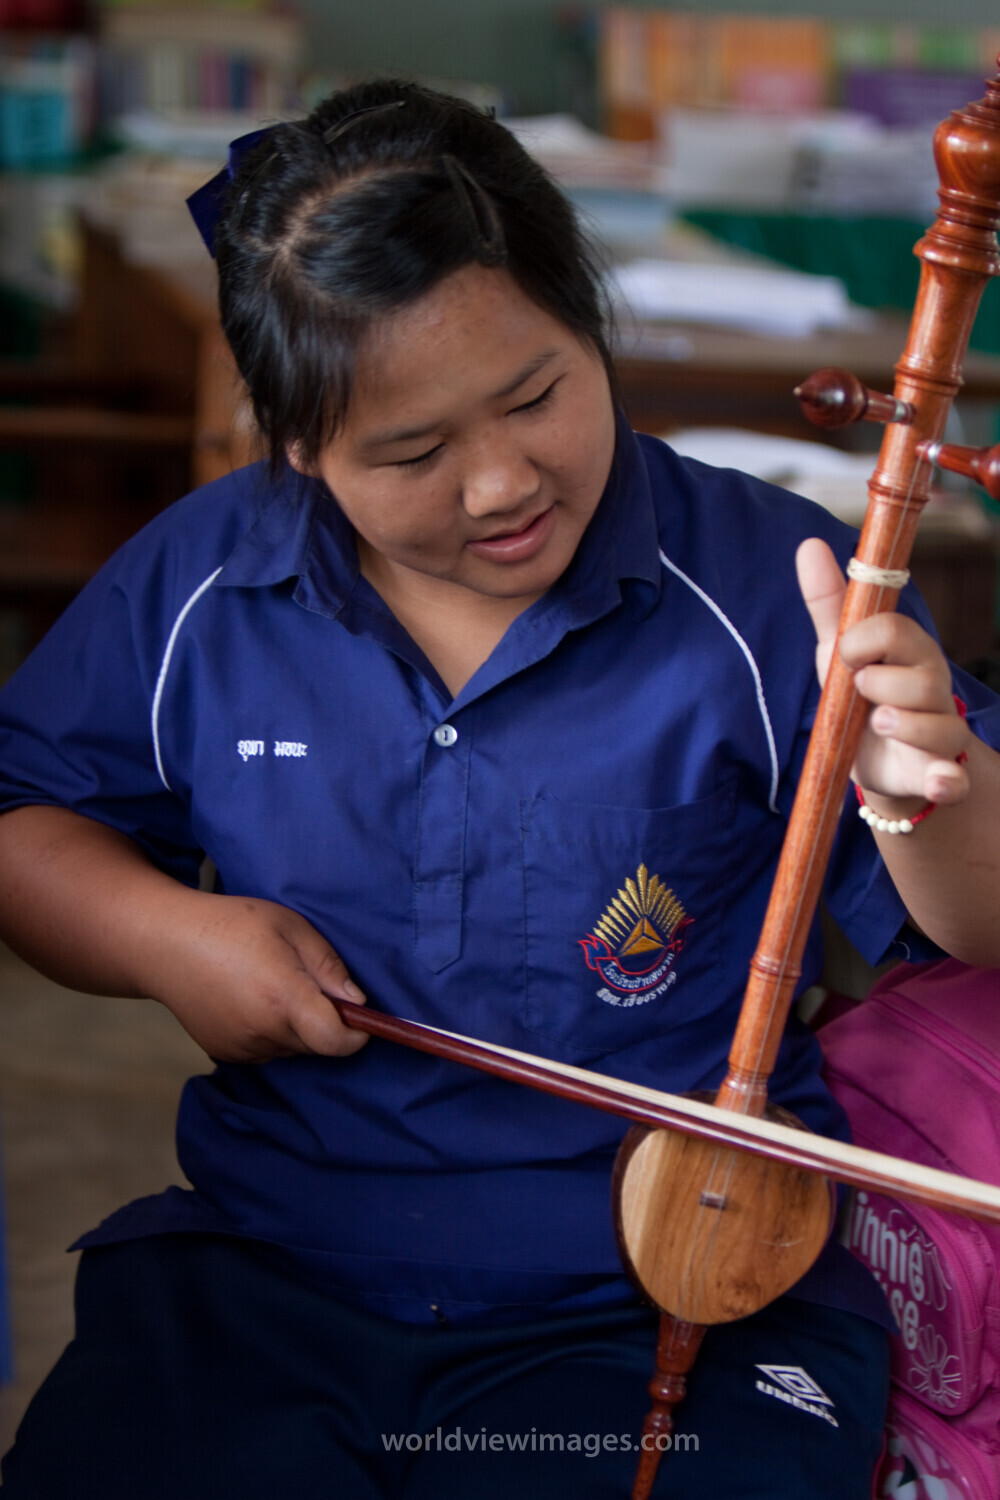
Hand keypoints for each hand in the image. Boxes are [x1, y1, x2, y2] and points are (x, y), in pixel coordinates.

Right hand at [138, 888, 368, 1062]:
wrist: (165, 943)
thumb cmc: (231, 924)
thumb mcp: (290, 926)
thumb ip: (327, 966)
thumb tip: (357, 1001)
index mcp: (282, 997)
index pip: (337, 1041)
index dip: (356, 1033)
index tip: (358, 1015)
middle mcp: (262, 1031)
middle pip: (317, 1046)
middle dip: (326, 1024)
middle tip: (308, 984)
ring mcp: (240, 1047)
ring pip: (292, 1049)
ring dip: (297, 1028)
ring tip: (271, 986)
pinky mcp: (224, 1053)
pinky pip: (266, 1051)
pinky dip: (271, 1033)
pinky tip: (251, 999)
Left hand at [796, 538, 970, 808]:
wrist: (871, 759)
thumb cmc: (860, 695)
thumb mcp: (839, 650)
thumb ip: (829, 602)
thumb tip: (809, 544)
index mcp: (911, 653)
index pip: (895, 631)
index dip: (862, 640)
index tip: (845, 655)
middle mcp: (934, 689)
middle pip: (920, 679)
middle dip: (880, 685)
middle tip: (861, 694)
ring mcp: (941, 733)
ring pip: (940, 727)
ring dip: (906, 726)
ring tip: (878, 724)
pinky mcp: (938, 774)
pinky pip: (953, 778)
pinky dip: (947, 780)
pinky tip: (936, 780)